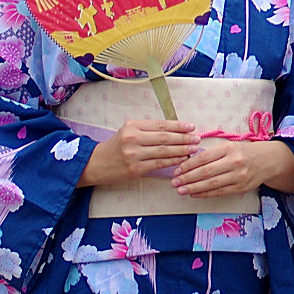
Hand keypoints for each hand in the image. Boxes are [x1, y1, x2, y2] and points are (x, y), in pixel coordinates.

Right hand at [78, 119, 199, 188]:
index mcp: (132, 126)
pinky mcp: (135, 169)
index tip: (192, 127)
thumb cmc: (117, 146)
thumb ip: (149, 130)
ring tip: (194, 149)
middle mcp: (133, 138)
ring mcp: (134, 154)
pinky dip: (173, 161)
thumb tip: (176, 130)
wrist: (96, 164)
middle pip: (165, 138)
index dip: (179, 126)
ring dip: (182, 150)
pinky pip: (159, 164)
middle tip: (197, 138)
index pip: (161, 125)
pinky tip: (182, 159)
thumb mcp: (129, 131)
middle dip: (184, 138)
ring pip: (164, 151)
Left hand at [172, 139, 293, 197]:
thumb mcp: (230, 146)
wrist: (268, 161)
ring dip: (193, 188)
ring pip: (211, 184)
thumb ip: (212, 153)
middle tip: (174, 182)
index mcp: (229, 148)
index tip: (176, 170)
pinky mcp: (240, 188)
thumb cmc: (244, 152)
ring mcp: (238, 176)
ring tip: (180, 190)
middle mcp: (234, 162)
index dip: (187, 165)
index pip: (203, 158)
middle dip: (187, 178)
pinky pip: (219, 192)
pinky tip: (194, 193)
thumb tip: (188, 161)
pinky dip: (204, 193)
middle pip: (205, 172)